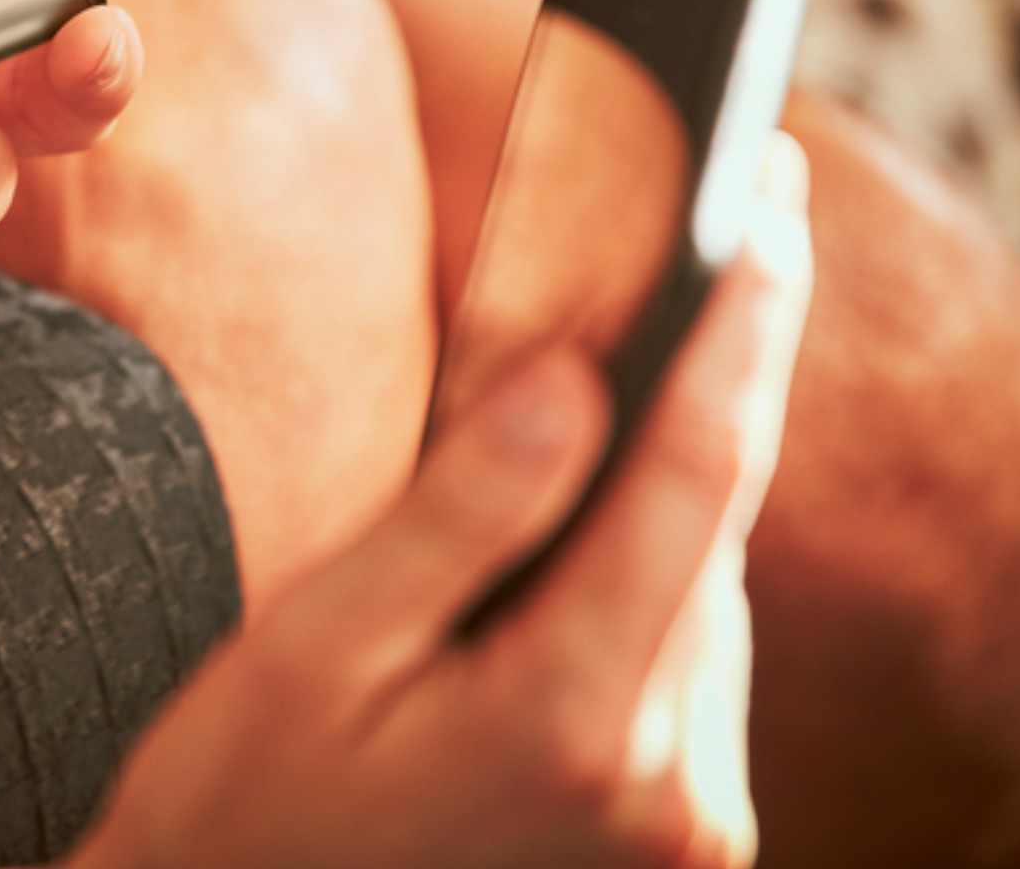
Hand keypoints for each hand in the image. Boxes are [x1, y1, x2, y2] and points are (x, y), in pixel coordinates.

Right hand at [65, 138, 811, 868]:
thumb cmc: (247, 796)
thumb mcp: (319, 641)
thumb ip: (461, 509)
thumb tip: (574, 372)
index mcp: (570, 722)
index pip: (695, 482)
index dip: (741, 334)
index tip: (772, 213)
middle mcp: (666, 789)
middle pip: (720, 531)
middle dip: (717, 385)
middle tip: (716, 248)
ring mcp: (683, 828)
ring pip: (711, 593)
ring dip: (673, 488)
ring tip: (614, 399)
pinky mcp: (677, 838)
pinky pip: (692, 660)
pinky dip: (657, 575)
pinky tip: (590, 538)